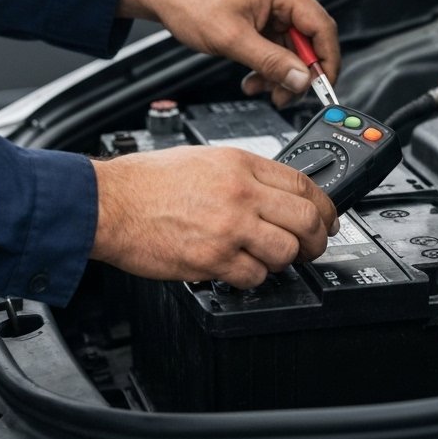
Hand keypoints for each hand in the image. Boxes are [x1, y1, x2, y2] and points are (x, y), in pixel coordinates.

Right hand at [89, 146, 338, 286]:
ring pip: (285, 252)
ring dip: (282, 261)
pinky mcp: (213, 259)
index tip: (327, 217)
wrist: (109, 203)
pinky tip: (239, 269)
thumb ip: (243, 175)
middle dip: (317, 239)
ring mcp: (229, 227)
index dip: (324, 206)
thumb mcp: (204, 159)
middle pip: (306, 219)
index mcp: (239, 163)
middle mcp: (240, 192)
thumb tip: (276, 195)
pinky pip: (254, 277)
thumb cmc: (147, 181)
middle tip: (312, 246)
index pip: (303, 184)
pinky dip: (251, 279)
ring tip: (268, 258)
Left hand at [118, 0, 338, 107]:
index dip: (327, 60)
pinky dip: (265, 61)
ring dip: (278, 70)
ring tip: (259, 88)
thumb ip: (271, 61)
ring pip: (289, 44)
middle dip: (297, 71)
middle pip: (307, 38)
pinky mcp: (257, 9)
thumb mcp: (232, 39)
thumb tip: (302, 80)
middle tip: (283, 96)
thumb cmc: (189, 0)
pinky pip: (273, 40)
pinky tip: (251, 77)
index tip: (322, 88)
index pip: (321, 26)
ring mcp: (268, 0)